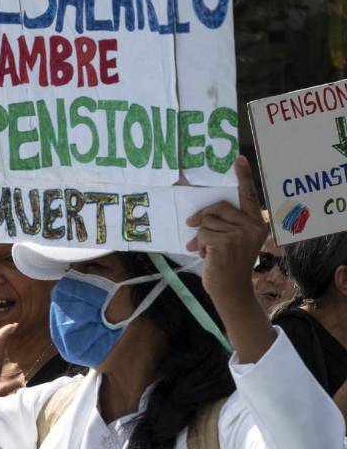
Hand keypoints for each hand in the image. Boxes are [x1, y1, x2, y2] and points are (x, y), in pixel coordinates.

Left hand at [185, 157, 267, 310]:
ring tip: (207, 250)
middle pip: (218, 207)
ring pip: (207, 222)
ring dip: (201, 237)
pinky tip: (206, 256)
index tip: (239, 158)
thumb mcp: (233, 241)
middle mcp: (253, 226)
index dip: (243, 176)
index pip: (249, 195)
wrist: (231, 290)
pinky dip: (199, 244)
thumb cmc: (228, 264)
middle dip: (202, 218)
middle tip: (193, 226)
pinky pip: (202, 233)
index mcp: (257, 223)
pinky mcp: (226, 242)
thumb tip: (199, 216)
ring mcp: (240, 234)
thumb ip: (225, 225)